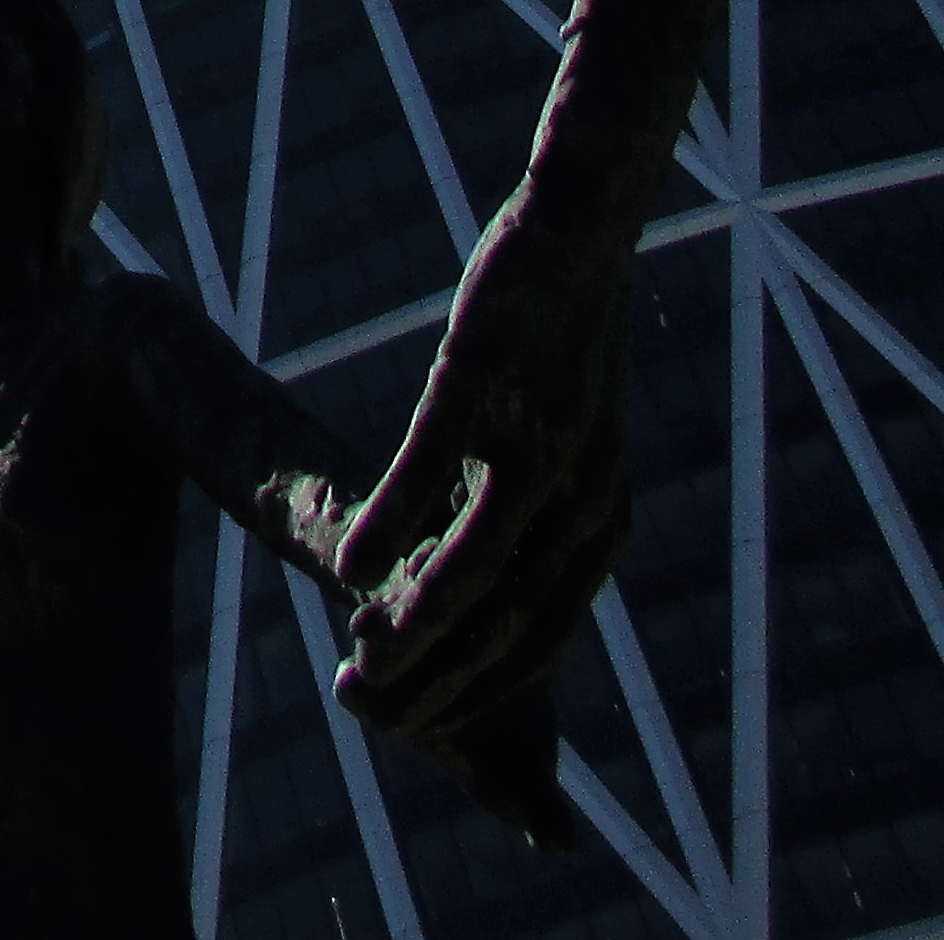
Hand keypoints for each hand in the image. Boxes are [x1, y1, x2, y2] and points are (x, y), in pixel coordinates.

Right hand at [330, 216, 630, 844]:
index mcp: (602, 515)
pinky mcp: (477, 386)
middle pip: (506, 623)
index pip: (543, 635)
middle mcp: (580, 496)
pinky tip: (341, 567)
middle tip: (366, 707)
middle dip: (436, 680)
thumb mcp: (567, 438)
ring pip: (467, 568)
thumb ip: (533, 508)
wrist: (580, 226)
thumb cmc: (564, 332)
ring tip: (354, 665)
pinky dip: (384, 529)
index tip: (423, 717)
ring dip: (407, 629)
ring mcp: (530, 442)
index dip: (479, 686)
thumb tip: (491, 568)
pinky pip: (424, 477)